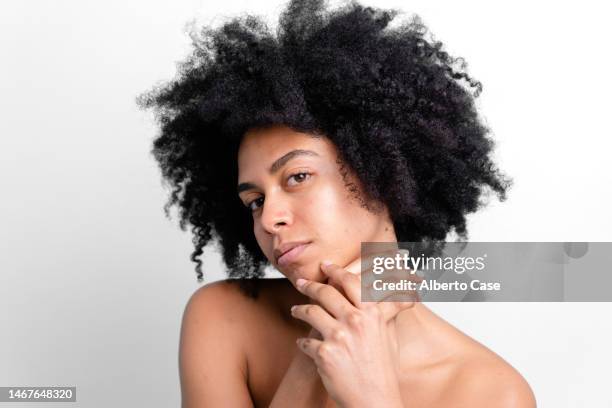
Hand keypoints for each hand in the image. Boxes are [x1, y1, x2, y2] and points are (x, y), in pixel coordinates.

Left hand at [290, 261, 414, 407]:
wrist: (374, 400)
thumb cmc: (383, 369)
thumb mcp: (389, 334)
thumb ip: (387, 310)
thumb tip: (401, 290)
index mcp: (372, 313)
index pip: (350, 282)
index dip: (335, 271)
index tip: (325, 266)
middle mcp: (355, 320)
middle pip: (326, 293)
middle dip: (310, 285)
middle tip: (301, 282)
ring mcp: (339, 336)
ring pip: (310, 312)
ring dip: (299, 310)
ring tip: (295, 310)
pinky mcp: (324, 353)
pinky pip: (305, 341)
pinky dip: (302, 341)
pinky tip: (301, 342)